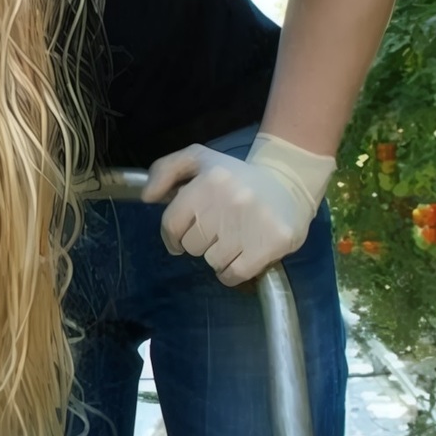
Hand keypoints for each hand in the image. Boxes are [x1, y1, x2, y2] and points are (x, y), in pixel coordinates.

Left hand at [141, 133, 336, 285]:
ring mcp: (252, 223)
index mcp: (209, 179)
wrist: (288, 183)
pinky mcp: (272, 243)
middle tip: (216, 230)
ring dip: (217, 256)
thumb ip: (164, 171)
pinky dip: (231, 272)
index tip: (182, 235)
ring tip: (232, 238)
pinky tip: (240, 256)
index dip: (173, 235)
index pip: (172, 225)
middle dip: (199, 241)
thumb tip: (147, 198)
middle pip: (192, 245)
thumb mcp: (198, 160)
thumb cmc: (234, 176)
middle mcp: (230, 200)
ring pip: (212, 261)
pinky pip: (233, 275)